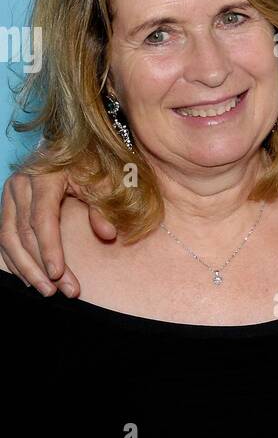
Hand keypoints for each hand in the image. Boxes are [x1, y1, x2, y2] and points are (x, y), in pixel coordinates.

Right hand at [0, 169, 115, 295]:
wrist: (71, 145)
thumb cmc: (90, 163)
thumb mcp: (103, 180)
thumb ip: (104, 206)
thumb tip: (107, 234)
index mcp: (44, 177)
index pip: (42, 220)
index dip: (49, 249)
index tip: (59, 274)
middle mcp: (20, 185)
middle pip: (24, 234)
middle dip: (41, 267)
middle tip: (61, 291)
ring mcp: (10, 195)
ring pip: (9, 239)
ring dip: (26, 269)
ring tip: (46, 291)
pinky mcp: (8, 205)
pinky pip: (5, 237)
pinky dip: (15, 260)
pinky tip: (30, 278)